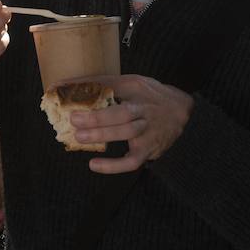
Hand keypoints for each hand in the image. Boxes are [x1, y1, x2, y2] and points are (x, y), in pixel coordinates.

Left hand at [70, 74, 193, 173]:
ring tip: (79, 136)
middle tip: (73, 118)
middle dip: (97, 116)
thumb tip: (75, 87)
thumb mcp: (137, 83)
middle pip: (122, 113)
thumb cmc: (153, 98)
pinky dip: (113, 166)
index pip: (111, 84)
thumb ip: (111, 85)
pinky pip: (131, 161)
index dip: (87, 87)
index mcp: (137, 88)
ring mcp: (148, 130)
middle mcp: (144, 108)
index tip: (63, 89)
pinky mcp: (149, 150)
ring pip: (127, 134)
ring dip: (102, 135)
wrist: (186, 115)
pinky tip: (94, 165)